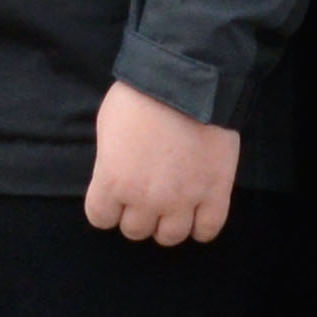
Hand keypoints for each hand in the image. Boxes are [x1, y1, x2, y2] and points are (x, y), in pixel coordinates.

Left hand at [83, 85, 238, 245]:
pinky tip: (197, 212)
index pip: (100, 218)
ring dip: (168, 223)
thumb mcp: (106, 125)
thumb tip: (116, 174)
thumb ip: (109, 160)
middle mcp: (146, 199)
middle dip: (137, 214)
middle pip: (135, 230)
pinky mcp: (215, 193)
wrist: (187, 78)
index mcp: (113, 181)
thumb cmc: (141, 94)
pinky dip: (201, 226)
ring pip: (170, 237)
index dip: (107, 206)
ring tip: (172, 204)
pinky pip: (207, 230)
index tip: (116, 194)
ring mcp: (183, 199)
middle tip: (146, 193)